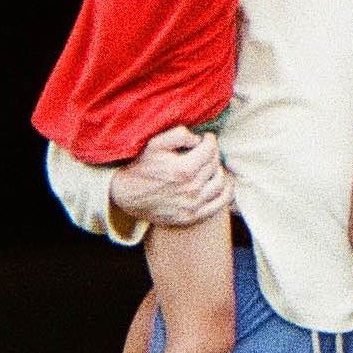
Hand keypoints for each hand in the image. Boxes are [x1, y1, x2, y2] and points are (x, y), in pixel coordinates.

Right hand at [109, 125, 232, 227]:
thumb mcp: (155, 144)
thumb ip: (179, 135)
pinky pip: (219, 204)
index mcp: (184, 169)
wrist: (126, 195)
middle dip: (212, 153)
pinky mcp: (191, 217)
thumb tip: (199, 139)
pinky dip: (226, 192)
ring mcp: (192, 205)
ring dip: (218, 170)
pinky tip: (222, 183)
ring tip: (210, 165)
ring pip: (220, 182)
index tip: (205, 138)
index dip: (209, 140)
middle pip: (214, 164)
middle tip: (204, 150)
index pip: (210, 149)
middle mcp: (191, 189)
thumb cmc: (141, 167)